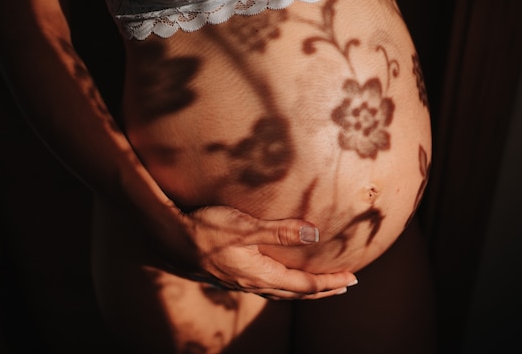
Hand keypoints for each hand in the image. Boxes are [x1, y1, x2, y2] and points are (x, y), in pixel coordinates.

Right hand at [163, 205, 357, 299]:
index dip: (330, 283)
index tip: (352, 279)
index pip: (304, 285)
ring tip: (316, 286)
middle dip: (322, 291)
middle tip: (343, 286)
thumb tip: (315, 232)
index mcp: (260, 274)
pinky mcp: (229, 276)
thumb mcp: (245, 227)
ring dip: (302, 290)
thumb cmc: (206, 227)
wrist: (169, 236)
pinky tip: (277, 277)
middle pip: (295, 294)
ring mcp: (239, 282)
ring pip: (279, 292)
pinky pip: (265, 287)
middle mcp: (252, 283)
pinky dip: (282, 286)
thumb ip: (280, 231)